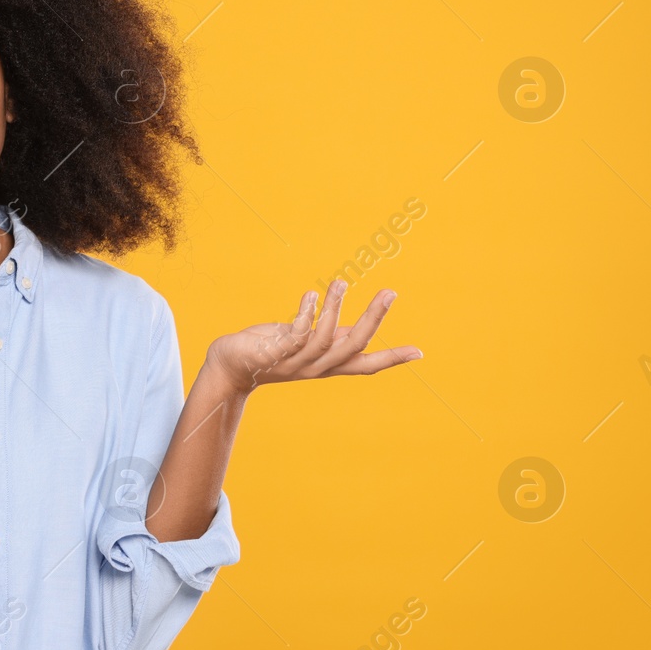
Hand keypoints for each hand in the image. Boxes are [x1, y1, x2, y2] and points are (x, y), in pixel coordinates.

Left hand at [202, 279, 420, 393]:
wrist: (231, 366)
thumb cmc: (274, 350)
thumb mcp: (308, 345)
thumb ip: (334, 337)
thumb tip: (362, 329)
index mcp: (329, 364)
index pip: (366, 364)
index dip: (392, 358)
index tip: (420, 351)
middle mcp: (316, 366)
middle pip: (353, 346)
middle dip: (373, 319)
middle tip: (390, 292)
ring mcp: (294, 362)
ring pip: (324, 338)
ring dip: (335, 308)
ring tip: (340, 282)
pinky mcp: (273, 354)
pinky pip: (294, 335)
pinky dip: (305, 315)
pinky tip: (310, 297)